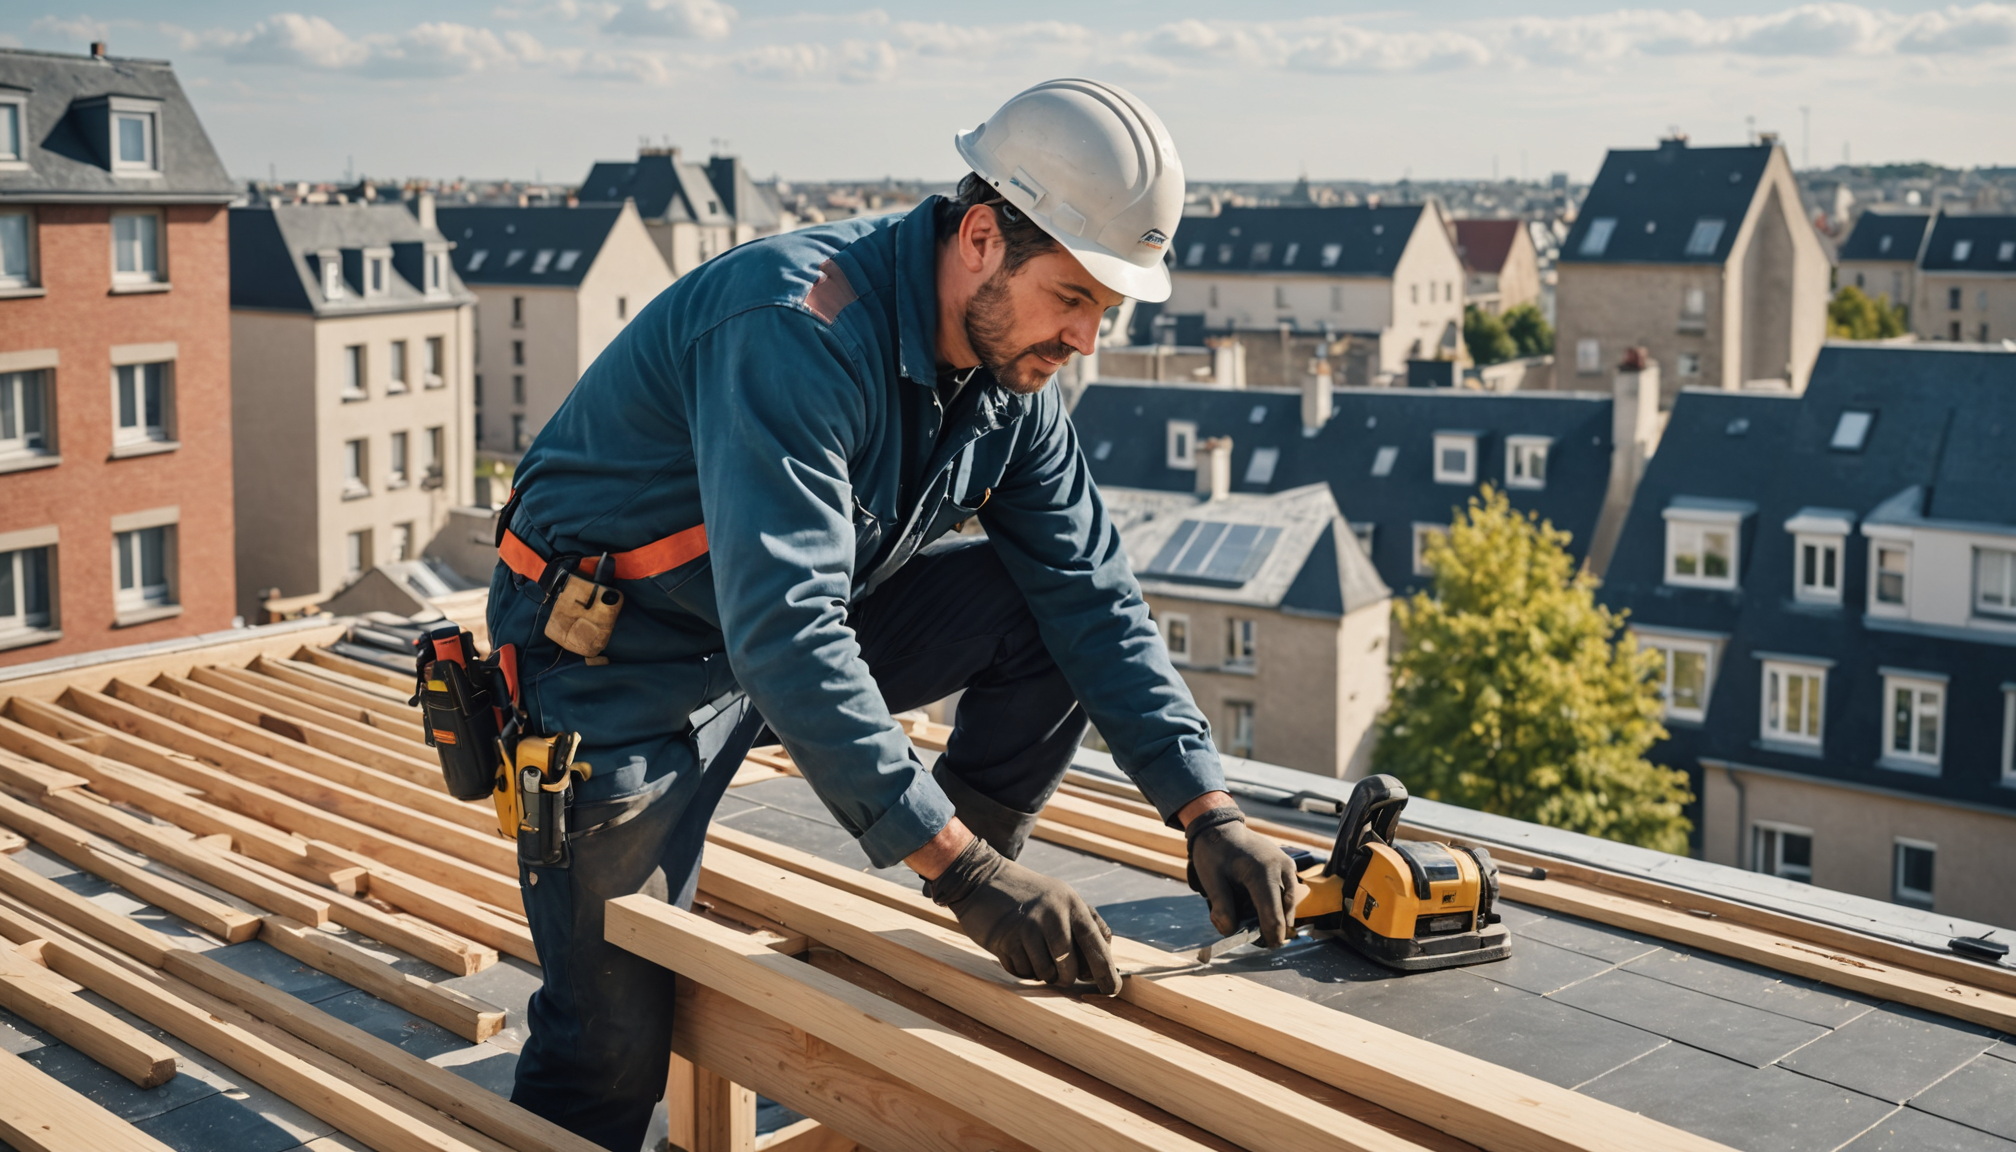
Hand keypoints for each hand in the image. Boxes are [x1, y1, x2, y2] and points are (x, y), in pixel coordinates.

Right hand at [922, 836, 1121, 994]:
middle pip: (1070, 968)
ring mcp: (1028, 928)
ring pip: (1046, 974)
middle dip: (1066, 978)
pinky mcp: (1006, 940)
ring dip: (1042, 973)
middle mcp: (1053, 915)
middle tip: (1060, 974)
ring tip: (1033, 953)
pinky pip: (1023, 972)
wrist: (982, 879)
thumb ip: (1085, 923)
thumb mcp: (1061, 898)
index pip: (1096, 945)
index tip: (1112, 990)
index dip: (1106, 972)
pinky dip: (1022, 968)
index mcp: (1072, 904)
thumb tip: (1106, 956)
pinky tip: (1015, 949)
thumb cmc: (1027, 895)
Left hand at [1186, 807, 1306, 946]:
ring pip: (1288, 903)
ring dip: (1273, 914)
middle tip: (1251, 932)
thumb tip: (1231, 932)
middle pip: (1284, 911)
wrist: (1221, 827)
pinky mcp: (1288, 866)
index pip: (1273, 914)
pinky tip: (1254, 900)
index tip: (1269, 948)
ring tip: (1249, 912)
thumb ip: (1221, 907)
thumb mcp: (1210, 880)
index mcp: (1262, 873)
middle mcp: (1281, 868)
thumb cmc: (1214, 852)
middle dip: (1270, 926)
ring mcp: (1288, 866)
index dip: (1272, 935)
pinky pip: (1287, 893)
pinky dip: (1275, 902)